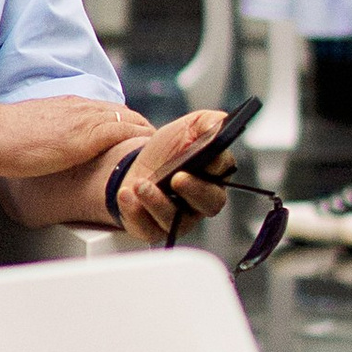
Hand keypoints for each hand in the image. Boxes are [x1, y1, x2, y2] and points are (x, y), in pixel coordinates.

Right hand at [0, 93, 146, 180]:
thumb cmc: (2, 138)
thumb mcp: (31, 133)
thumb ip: (45, 136)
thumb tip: (44, 150)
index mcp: (67, 106)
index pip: (106, 111)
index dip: (123, 123)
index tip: (134, 136)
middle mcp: (81, 107)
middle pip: (124, 113)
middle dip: (141, 128)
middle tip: (156, 147)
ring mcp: (87, 119)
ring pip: (131, 120)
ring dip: (147, 135)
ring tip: (161, 153)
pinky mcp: (89, 134)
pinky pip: (127, 133)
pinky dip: (142, 141)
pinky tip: (150, 156)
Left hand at [110, 109, 237, 243]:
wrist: (137, 166)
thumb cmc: (169, 150)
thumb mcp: (190, 127)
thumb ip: (210, 122)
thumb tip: (220, 123)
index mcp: (215, 175)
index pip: (224, 172)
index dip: (217, 166)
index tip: (206, 156)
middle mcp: (201, 201)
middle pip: (209, 203)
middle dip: (194, 190)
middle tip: (177, 178)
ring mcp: (179, 218)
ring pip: (175, 219)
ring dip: (157, 201)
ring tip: (141, 184)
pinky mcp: (154, 229)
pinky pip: (148, 228)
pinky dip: (135, 212)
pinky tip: (126, 195)